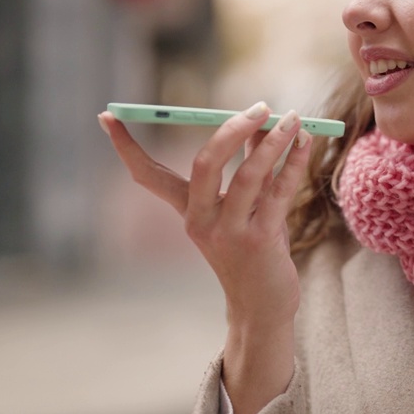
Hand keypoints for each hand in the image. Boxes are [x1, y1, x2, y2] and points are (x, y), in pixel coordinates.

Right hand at [97, 102, 310, 329]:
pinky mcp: (259, 241)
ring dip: (274, 141)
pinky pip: (279, 192)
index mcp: (189, 211)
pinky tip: (306, 143)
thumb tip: (262, 123)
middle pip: (205, 164)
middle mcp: (201, 220)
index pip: (148, 175)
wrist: (263, 308)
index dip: (126, 146)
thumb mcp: (245, 208)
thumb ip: (249, 167)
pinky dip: (294, 163)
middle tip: (261, 105)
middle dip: (230, 129)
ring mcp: (229, 232)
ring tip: (293, 118)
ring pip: (249, 175)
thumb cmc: (254, 252)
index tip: (107, 116)